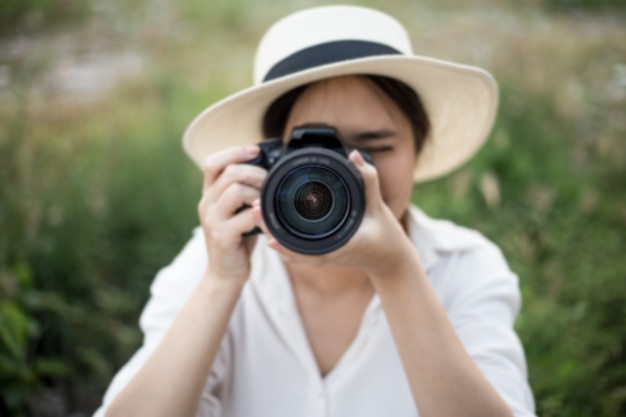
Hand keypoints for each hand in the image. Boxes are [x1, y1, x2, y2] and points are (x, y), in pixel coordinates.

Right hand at [198, 145, 266, 282]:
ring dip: (258, 193)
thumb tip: (270, 169)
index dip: (235, 152)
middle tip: (271, 183)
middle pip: (230, 172)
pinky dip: (261, 217)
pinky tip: (267, 222)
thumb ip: (245, 191)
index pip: (214, 162)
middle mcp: (206, 203)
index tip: (256, 150)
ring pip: (236, 191)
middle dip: (257, 173)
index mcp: (210, 194)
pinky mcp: (221, 236)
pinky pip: (245, 217)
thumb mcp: (238, 211)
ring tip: (267, 204)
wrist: (225, 273)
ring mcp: (212, 220)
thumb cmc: (237, 239)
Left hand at [252, 150, 413, 278]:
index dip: (278, 231)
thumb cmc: (385, 234)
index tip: (262, 214)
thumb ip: (368, 178)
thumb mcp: (377, 204)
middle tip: (252, 208)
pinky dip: (281, 242)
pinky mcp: (322, 255)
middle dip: (268, 229)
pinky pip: (296, 252)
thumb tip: (355, 155)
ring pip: (289, 251)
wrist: (390, 259)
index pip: (300, 244)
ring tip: (254, 215)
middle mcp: (326, 255)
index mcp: (336, 246)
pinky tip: (269, 229)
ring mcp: (322, 257)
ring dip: (272, 234)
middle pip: (287, 247)